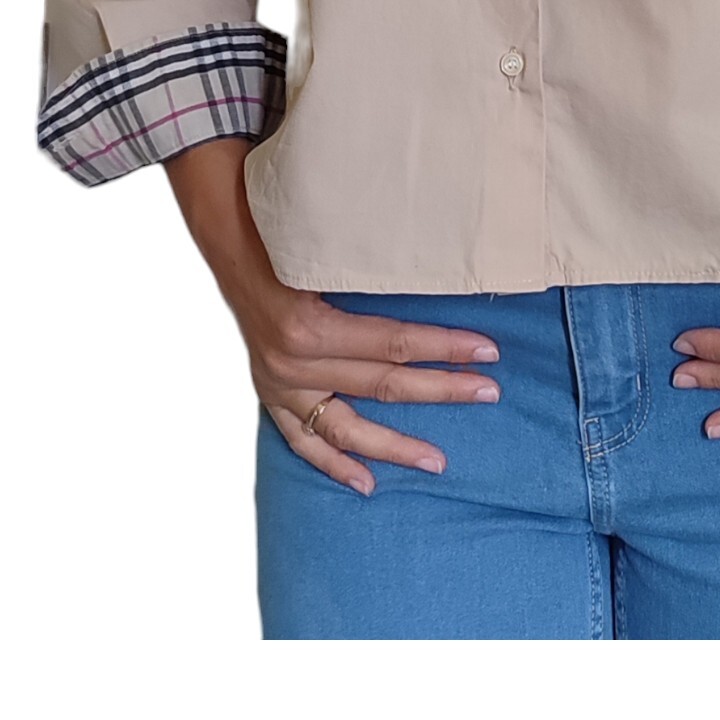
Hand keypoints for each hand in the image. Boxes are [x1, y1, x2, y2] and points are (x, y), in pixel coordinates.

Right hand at [164, 138, 501, 496]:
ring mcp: (279, 386)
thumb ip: (377, 267)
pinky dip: (334, 464)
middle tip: (488, 393)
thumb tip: (444, 270)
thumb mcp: (329, 246)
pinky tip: (368, 483)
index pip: (394, 344)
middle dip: (441, 389)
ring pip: (346, 428)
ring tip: (438, 462)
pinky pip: (303, 442)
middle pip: (382, 385)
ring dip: (395, 446)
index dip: (444, 347)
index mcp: (309, 327)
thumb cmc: (287, 236)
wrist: (230, 241)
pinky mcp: (270, 395)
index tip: (488, 350)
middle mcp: (293, 365)